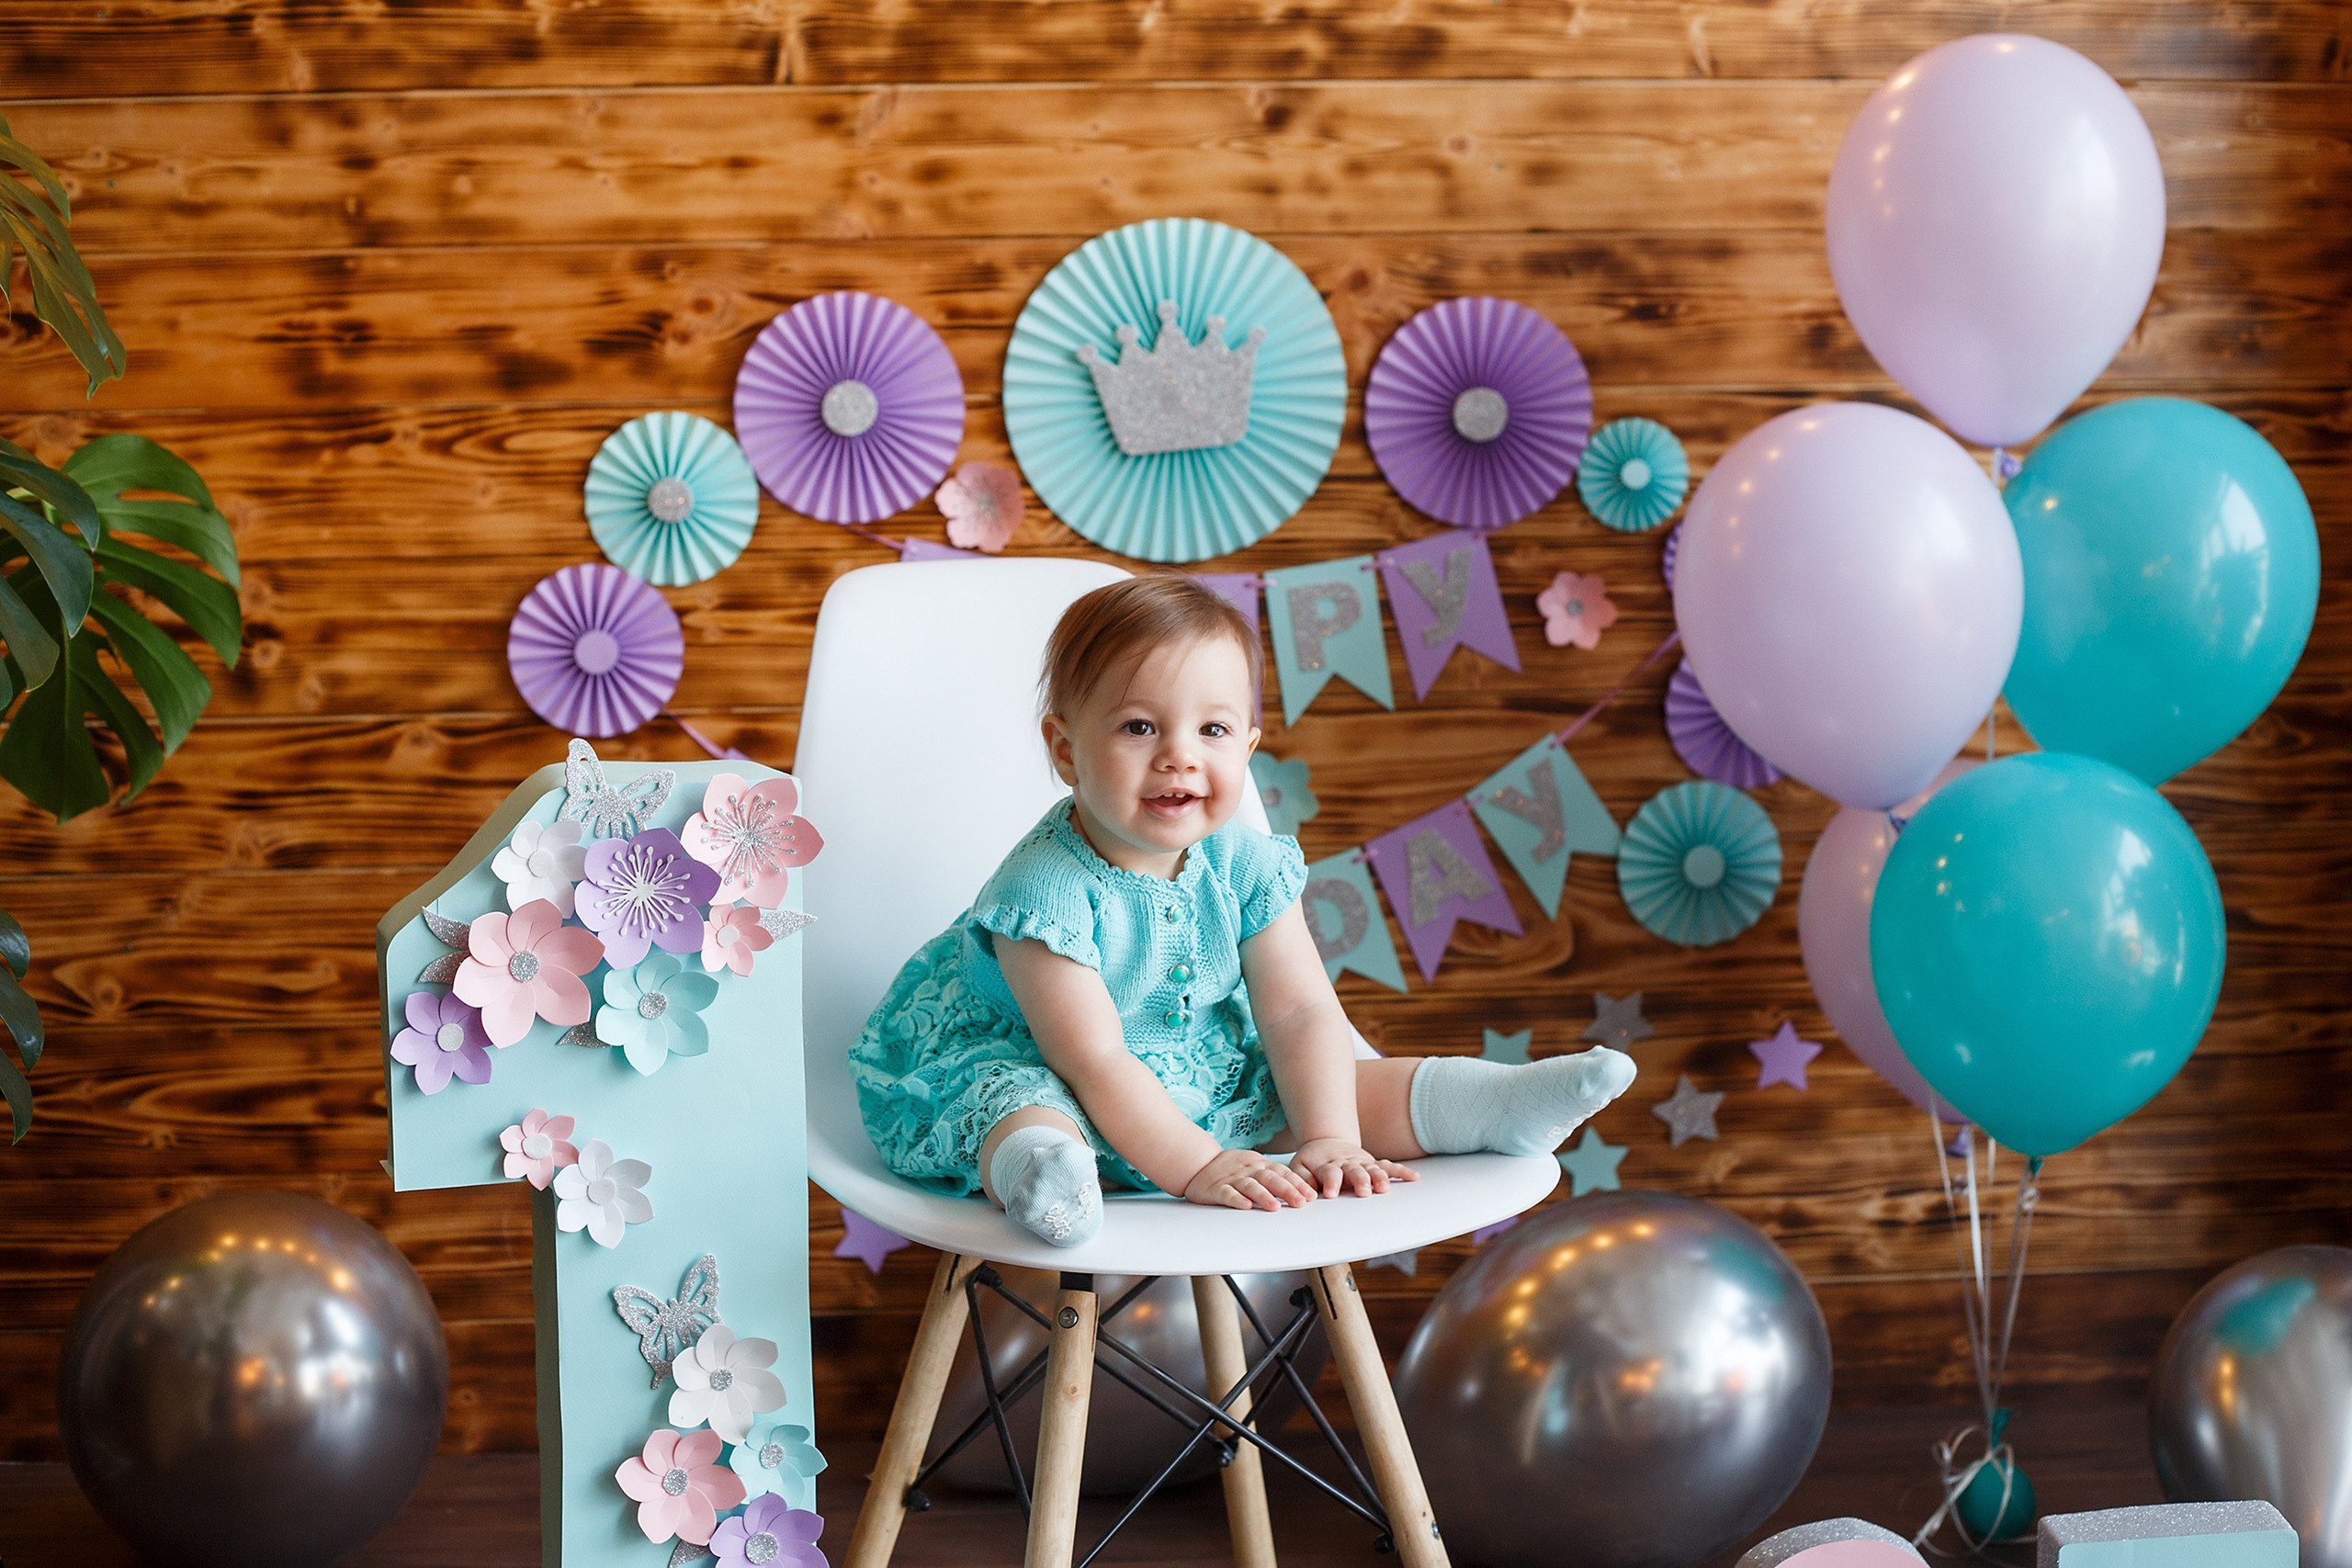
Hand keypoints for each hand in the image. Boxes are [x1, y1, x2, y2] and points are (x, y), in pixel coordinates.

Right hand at [1182, 1147, 1318, 1211]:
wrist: (1199, 1163)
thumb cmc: (1231, 1168)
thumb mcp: (1255, 1166)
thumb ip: (1274, 1176)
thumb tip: (1301, 1192)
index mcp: (1259, 1164)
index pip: (1282, 1172)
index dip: (1297, 1183)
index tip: (1311, 1195)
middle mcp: (1248, 1170)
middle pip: (1270, 1179)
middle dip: (1287, 1190)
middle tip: (1301, 1202)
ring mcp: (1232, 1178)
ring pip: (1250, 1186)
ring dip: (1263, 1196)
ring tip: (1275, 1207)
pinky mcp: (1216, 1188)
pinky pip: (1227, 1193)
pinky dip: (1236, 1199)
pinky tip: (1245, 1206)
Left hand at [1291, 1138, 1418, 1198]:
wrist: (1325, 1142)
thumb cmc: (1312, 1161)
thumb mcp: (1299, 1166)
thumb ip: (1302, 1179)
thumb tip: (1306, 1195)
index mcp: (1326, 1164)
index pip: (1329, 1172)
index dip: (1331, 1182)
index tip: (1330, 1194)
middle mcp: (1346, 1162)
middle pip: (1354, 1170)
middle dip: (1359, 1181)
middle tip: (1363, 1191)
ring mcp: (1361, 1162)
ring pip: (1373, 1169)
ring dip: (1379, 1178)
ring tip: (1384, 1188)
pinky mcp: (1372, 1163)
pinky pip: (1388, 1166)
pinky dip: (1400, 1171)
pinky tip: (1413, 1177)